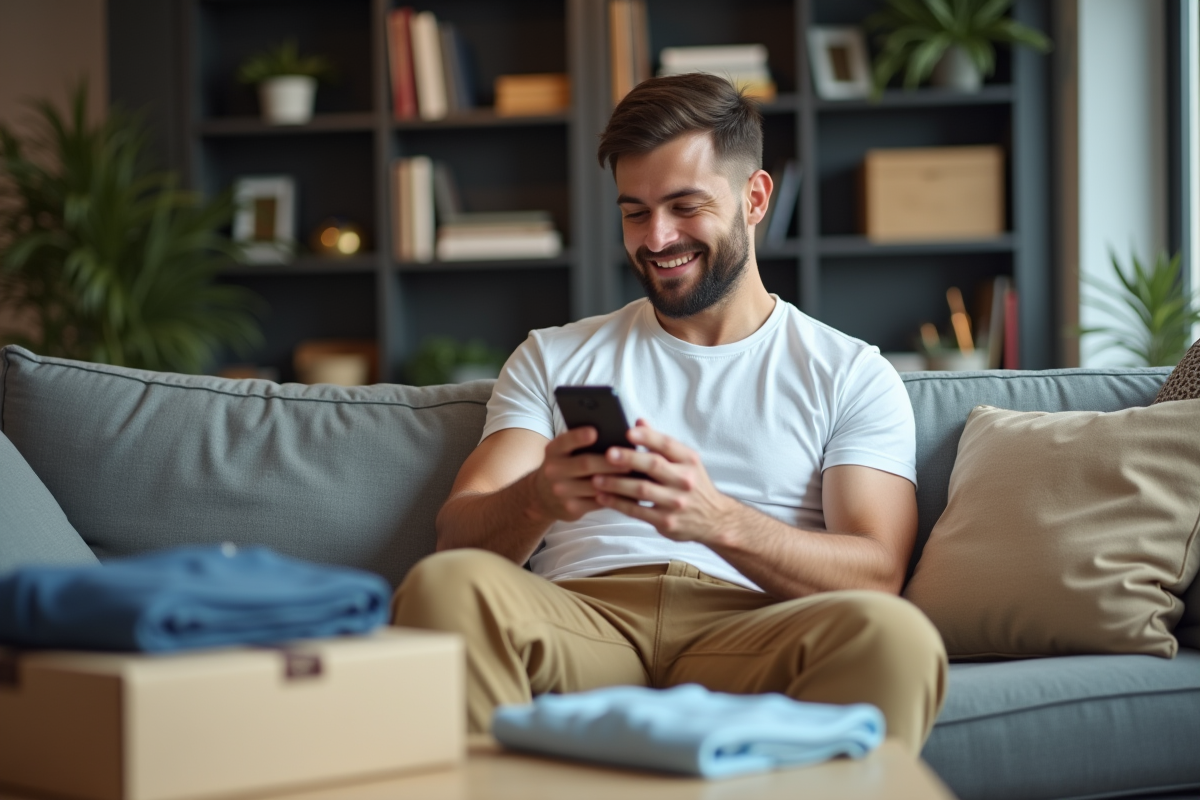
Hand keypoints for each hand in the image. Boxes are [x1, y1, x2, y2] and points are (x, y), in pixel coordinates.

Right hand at [531, 427, 634, 521]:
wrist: (542, 496)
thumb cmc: (564, 466)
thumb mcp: (563, 452)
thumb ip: (581, 443)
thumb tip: (613, 433)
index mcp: (553, 451)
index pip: (565, 441)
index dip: (579, 436)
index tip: (595, 431)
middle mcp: (553, 470)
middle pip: (585, 464)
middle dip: (610, 462)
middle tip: (632, 459)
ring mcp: (561, 491)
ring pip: (594, 485)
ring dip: (617, 481)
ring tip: (636, 475)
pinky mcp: (571, 508)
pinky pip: (598, 502)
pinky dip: (615, 496)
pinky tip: (629, 491)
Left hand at [591, 420, 740, 542]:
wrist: (714, 520)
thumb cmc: (693, 485)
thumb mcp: (685, 462)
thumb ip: (661, 443)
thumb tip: (639, 421)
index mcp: (689, 460)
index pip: (668, 444)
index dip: (648, 436)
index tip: (629, 431)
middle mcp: (685, 480)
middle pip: (653, 465)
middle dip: (629, 458)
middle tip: (607, 454)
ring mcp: (676, 502)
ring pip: (642, 490)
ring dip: (616, 484)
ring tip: (596, 478)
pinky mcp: (666, 522)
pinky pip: (637, 511)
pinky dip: (618, 504)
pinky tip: (603, 497)